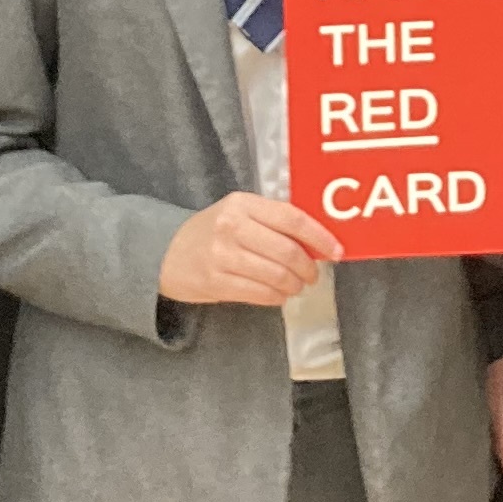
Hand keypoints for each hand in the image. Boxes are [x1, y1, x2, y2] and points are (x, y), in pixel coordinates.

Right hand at [159, 193, 344, 306]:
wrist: (165, 252)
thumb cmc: (211, 230)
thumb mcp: (238, 213)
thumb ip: (272, 221)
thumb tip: (317, 240)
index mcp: (243, 204)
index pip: (292, 219)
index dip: (320, 237)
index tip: (337, 251)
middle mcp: (233, 227)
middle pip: (287, 251)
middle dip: (309, 268)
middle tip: (313, 275)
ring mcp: (223, 256)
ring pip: (276, 276)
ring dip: (294, 285)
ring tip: (296, 286)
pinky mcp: (216, 283)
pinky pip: (260, 294)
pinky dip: (277, 297)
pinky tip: (279, 294)